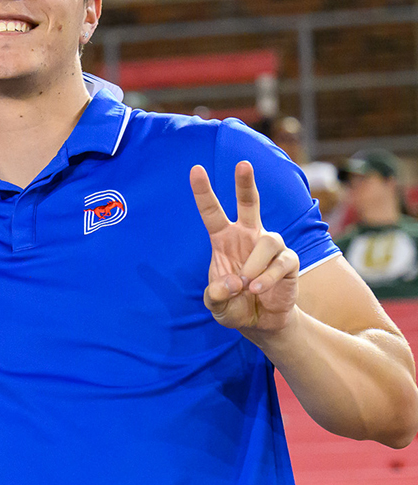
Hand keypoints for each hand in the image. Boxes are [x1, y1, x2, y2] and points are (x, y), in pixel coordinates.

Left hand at [191, 161, 299, 335]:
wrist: (261, 321)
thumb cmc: (234, 305)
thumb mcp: (216, 304)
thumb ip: (215, 296)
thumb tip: (232, 283)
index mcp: (223, 240)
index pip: (212, 212)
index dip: (204, 191)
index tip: (196, 169)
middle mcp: (248, 236)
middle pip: (250, 203)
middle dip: (246, 183)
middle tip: (243, 164)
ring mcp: (270, 246)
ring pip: (267, 240)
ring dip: (254, 265)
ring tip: (247, 286)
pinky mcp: (289, 260)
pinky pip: (281, 262)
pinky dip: (267, 277)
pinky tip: (258, 289)